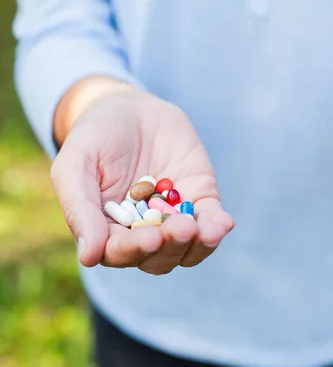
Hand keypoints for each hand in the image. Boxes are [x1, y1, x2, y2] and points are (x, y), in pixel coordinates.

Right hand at [51, 83, 233, 274]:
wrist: (130, 107)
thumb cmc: (95, 137)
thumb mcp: (75, 164)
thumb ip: (80, 208)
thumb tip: (89, 257)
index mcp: (107, 231)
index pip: (120, 253)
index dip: (134, 251)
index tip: (148, 240)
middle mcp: (142, 232)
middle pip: (158, 258)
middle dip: (169, 248)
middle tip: (178, 229)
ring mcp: (174, 218)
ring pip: (188, 249)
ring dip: (196, 245)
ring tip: (198, 229)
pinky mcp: (200, 200)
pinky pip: (211, 222)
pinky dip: (217, 228)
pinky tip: (222, 223)